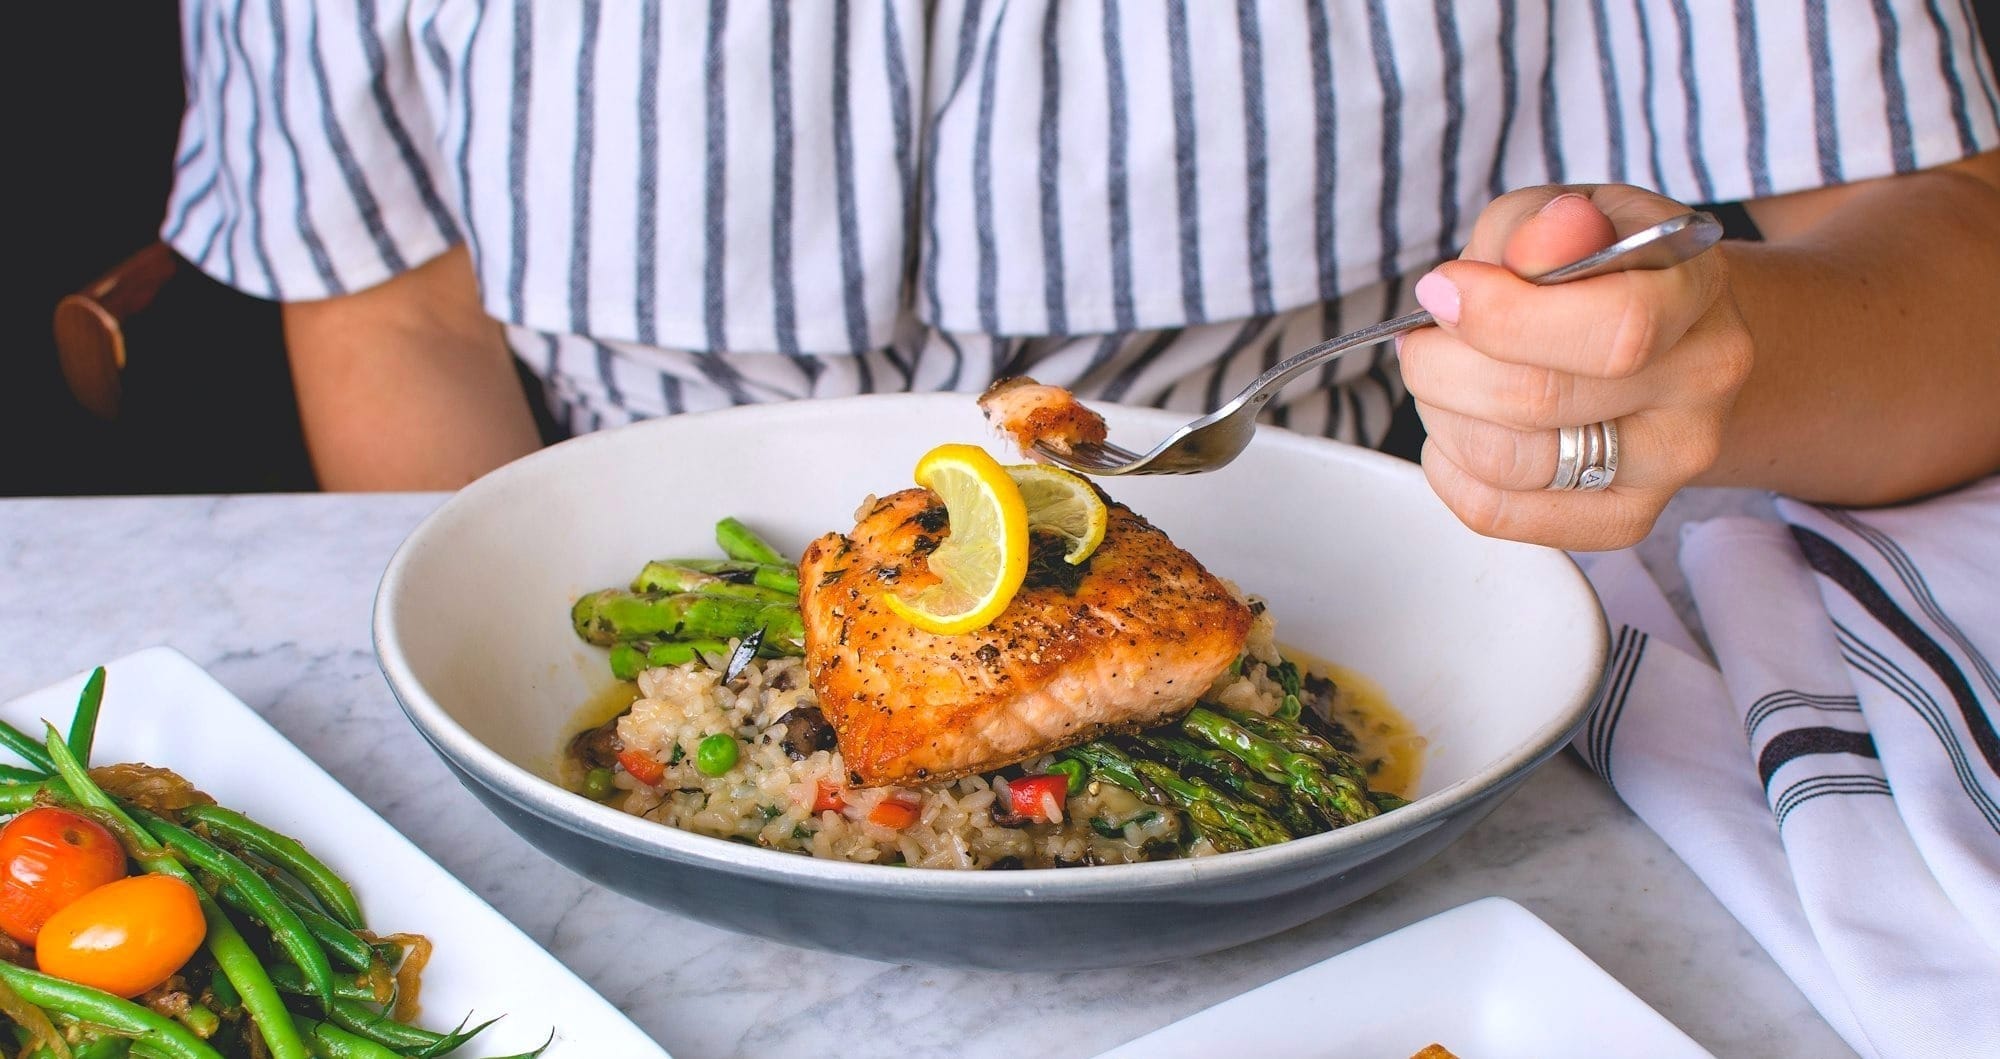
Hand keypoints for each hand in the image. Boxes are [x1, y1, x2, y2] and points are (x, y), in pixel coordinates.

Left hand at [1397, 185, 1753, 549]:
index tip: (1444, 291)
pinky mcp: (1624, 518)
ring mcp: (1670, 461)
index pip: (1614, 328)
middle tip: (1426, 338)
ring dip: (1442, 415)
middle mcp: (1700, 382)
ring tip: (1443, 378)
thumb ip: (1541, 225)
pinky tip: (1458, 425)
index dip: (1504, 315)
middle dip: (1445, 365)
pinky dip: (1448, 468)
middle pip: (1539, 399)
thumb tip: (1536, 247)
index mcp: (1696, 289)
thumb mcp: (1567, 214)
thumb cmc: (1598, 268)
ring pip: (1510, 463)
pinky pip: (1498, 511)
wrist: (1662, 335)